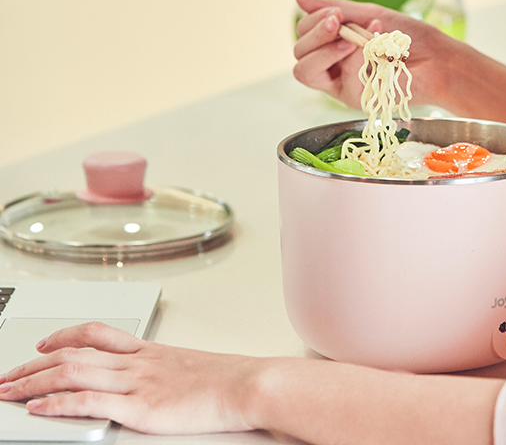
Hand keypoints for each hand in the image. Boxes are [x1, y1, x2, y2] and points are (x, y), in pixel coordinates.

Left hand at [0, 322, 268, 435]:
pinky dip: (58, 403)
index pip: (98, 334)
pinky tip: (38, 408)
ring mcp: (137, 382)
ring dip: (34, 382)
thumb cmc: (228, 379)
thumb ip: (169, 372)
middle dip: (34, 364)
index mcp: (151, 351)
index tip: (44, 343)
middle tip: (9, 375)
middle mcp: (138, 361)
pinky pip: (89, 401)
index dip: (65, 336)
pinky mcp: (140, 407)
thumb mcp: (192, 368)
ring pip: (73, 372)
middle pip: (74, 352)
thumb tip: (162, 382)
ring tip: (8, 391)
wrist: (246, 384)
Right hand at [293, 0, 453, 109]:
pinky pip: (340, 79)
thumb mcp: (369, 15)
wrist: (439, 59)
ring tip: (350, 38)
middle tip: (337, 22)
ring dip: (325, 50)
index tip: (336, 13)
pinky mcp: (356, 98)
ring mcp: (342, 85)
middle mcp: (333, 68)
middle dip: (315, 35)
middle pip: (299, 54)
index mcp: (333, 47)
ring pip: (306, 71)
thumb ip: (334, 9)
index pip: (303, 36)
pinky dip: (356, 59)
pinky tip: (377, 48)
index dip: (312, 23)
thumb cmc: (408, 37)